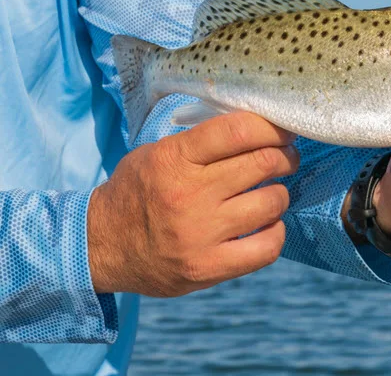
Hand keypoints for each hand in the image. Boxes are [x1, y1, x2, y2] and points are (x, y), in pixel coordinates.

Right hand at [87, 112, 297, 296]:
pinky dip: (276, 232)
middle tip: (286, 158)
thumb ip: (203, 141)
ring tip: (271, 192)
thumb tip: (260, 129)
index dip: (272, 128)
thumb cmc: (138, 191)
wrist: (99, 246)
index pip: (239, 131)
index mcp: (175, 158)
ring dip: (280, 194)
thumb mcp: (159, 153)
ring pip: (272, 202)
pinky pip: (267, 247)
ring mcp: (200, 234)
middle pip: (264, 163)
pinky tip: (266, 224)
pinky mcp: (208, 268)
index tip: (283, 132)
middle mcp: (189, 195)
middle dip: (286, 157)